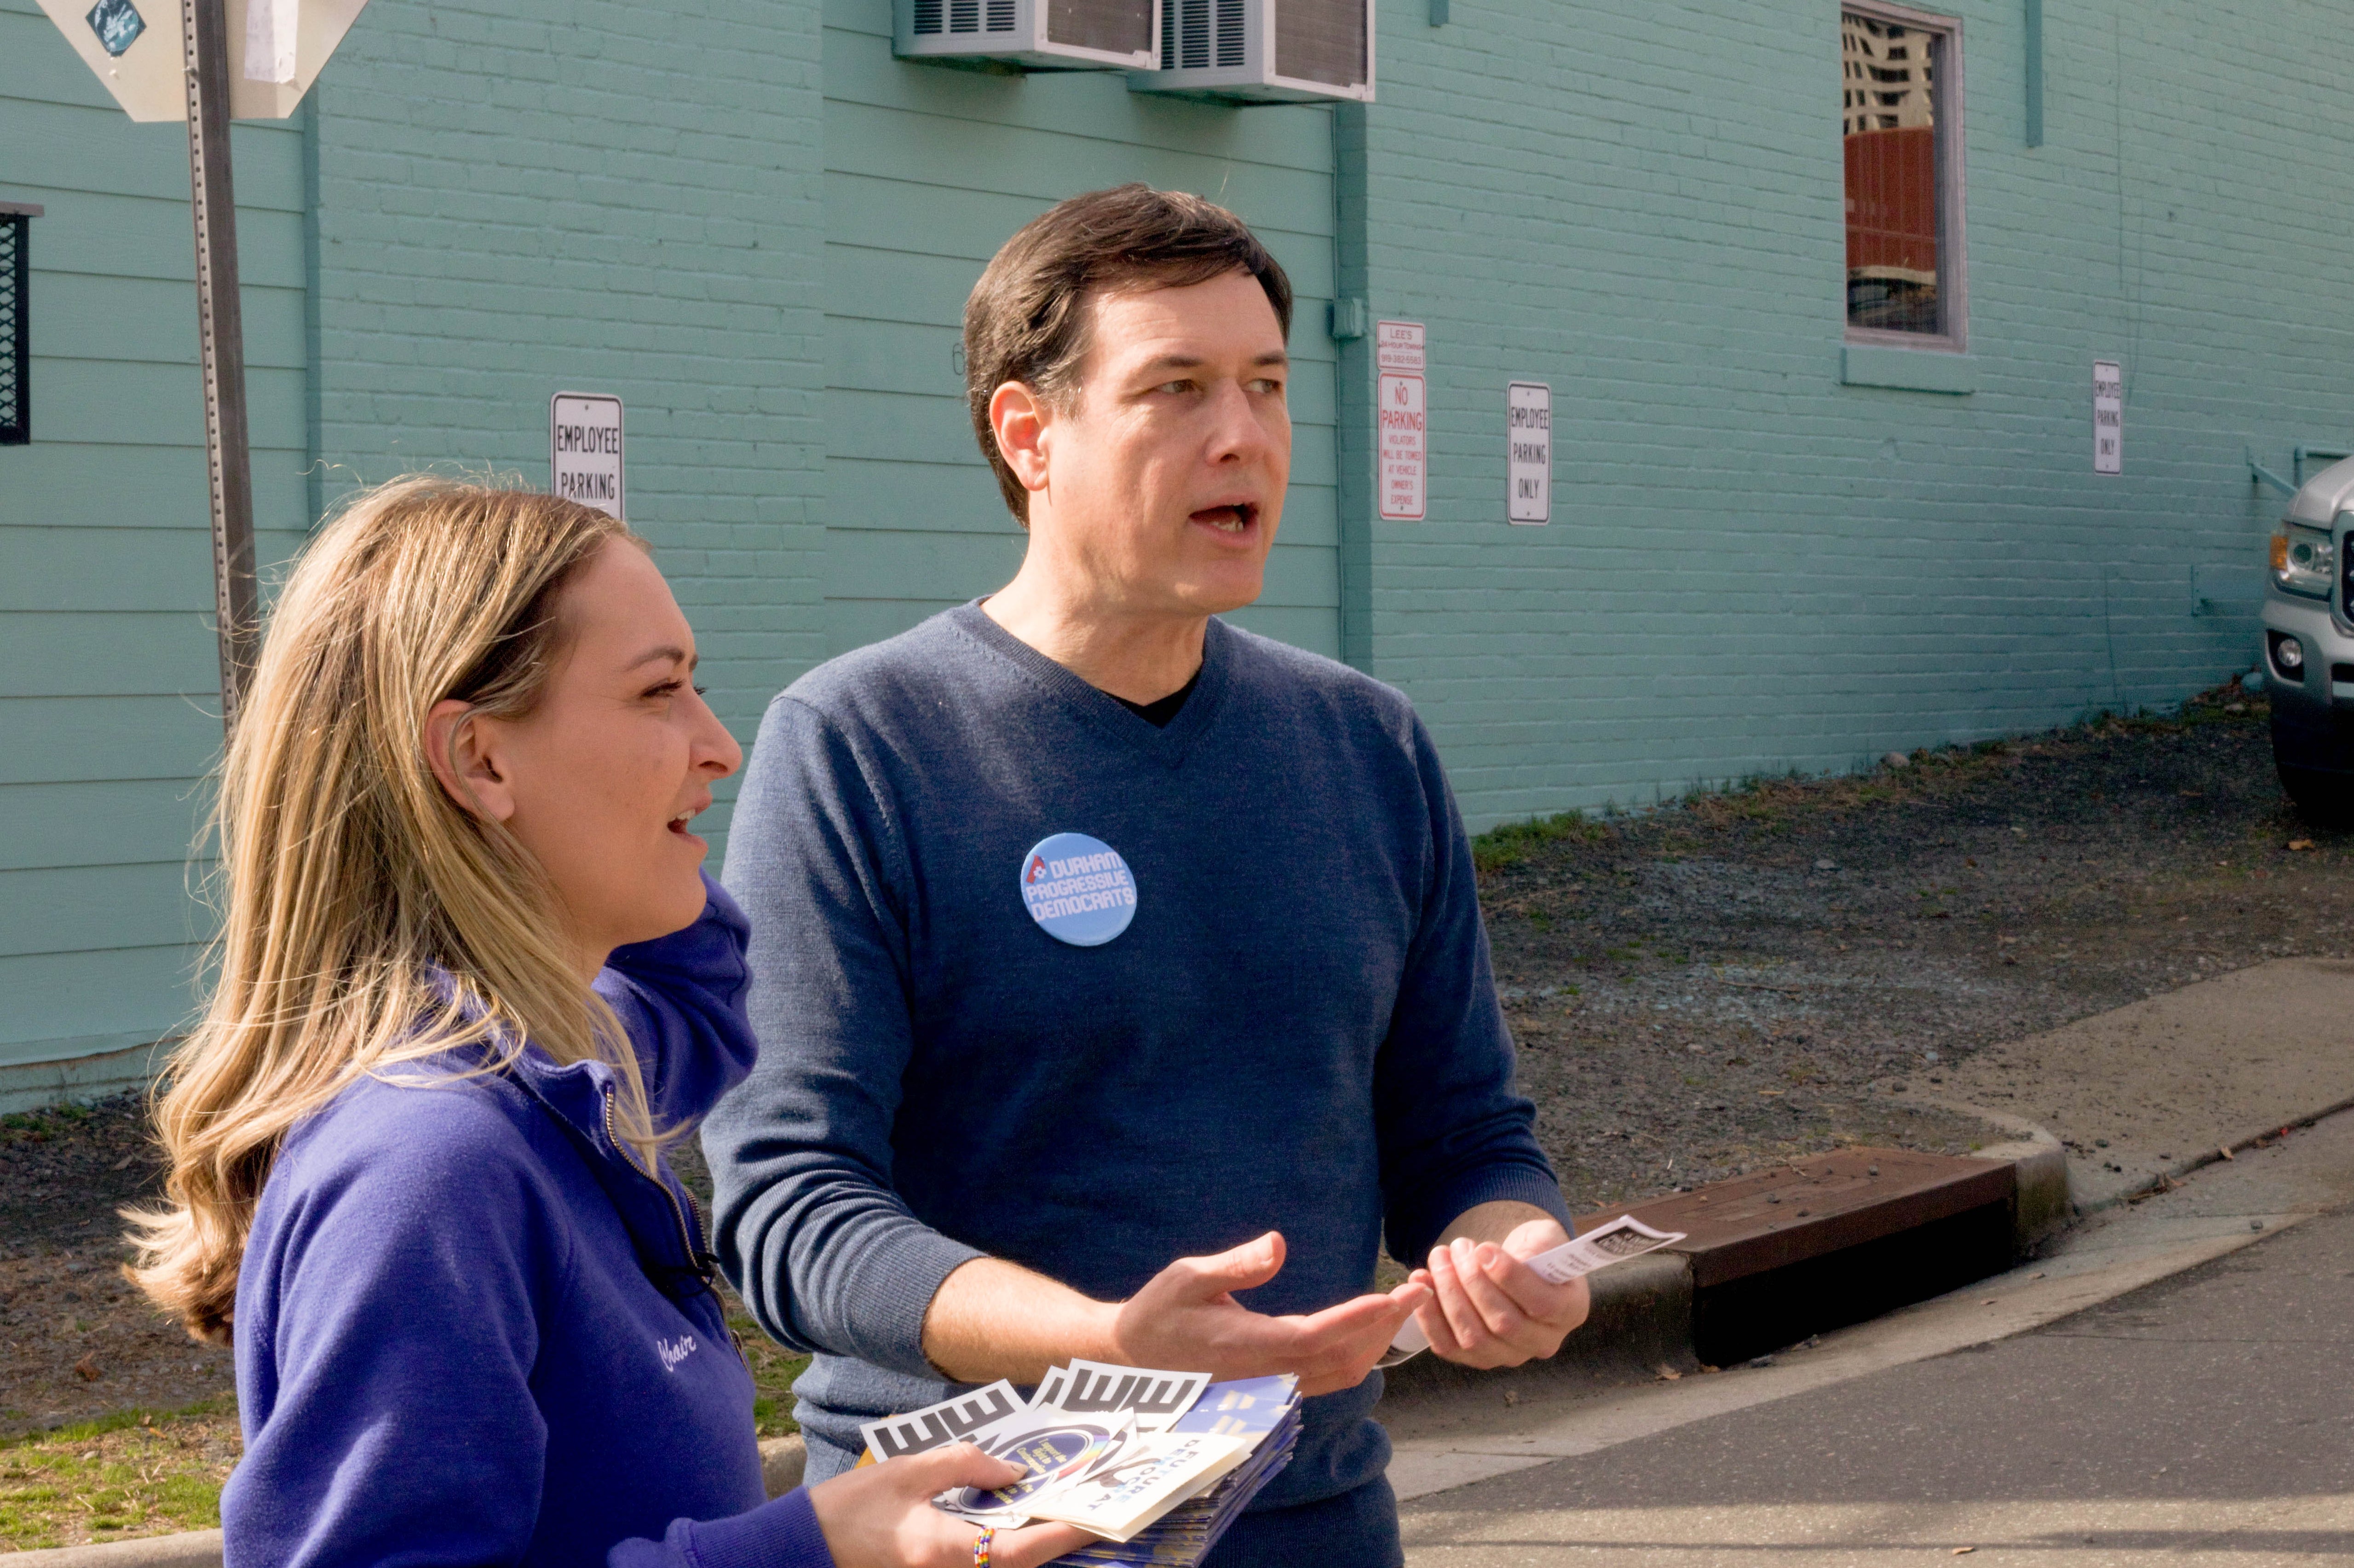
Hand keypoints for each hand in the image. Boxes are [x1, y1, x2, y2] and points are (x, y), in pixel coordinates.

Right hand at [806, 1442, 1094, 1567]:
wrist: (802, 1547)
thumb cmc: (849, 1509)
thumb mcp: (907, 1472)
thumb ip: (963, 1465)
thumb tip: (1012, 1471)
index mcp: (944, 1549)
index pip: (1021, 1551)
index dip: (1062, 1535)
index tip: (1094, 1518)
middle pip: (1018, 1563)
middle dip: (1055, 1538)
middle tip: (1085, 1505)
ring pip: (1001, 1563)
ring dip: (1031, 1541)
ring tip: (1057, 1504)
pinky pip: (980, 1561)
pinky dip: (1003, 1543)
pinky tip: (1012, 1515)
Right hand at [1107, 1231, 1429, 1396]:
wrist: (1133, 1359)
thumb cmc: (1158, 1311)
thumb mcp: (1187, 1276)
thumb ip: (1235, 1264)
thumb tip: (1279, 1243)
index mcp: (1248, 1346)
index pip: (1317, 1336)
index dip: (1360, 1318)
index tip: (1394, 1294)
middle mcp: (1267, 1374)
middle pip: (1343, 1359)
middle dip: (1386, 1325)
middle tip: (1419, 1287)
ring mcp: (1273, 1386)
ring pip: (1342, 1373)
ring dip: (1379, 1339)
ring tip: (1406, 1302)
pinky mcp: (1275, 1386)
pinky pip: (1330, 1376)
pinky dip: (1361, 1351)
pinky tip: (1374, 1324)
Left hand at [1408, 1217, 1590, 1368]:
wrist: (1520, 1267)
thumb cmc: (1536, 1250)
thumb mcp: (1545, 1238)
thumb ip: (1534, 1248)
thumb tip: (1493, 1260)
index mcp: (1569, 1311)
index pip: (1541, 1305)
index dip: (1509, 1278)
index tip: (1483, 1248)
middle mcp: (1543, 1342)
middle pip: (1503, 1323)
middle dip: (1472, 1282)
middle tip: (1456, 1246)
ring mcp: (1509, 1355)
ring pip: (1474, 1338)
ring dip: (1448, 1295)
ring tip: (1439, 1258)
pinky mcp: (1477, 1358)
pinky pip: (1448, 1346)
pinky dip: (1429, 1316)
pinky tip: (1421, 1281)